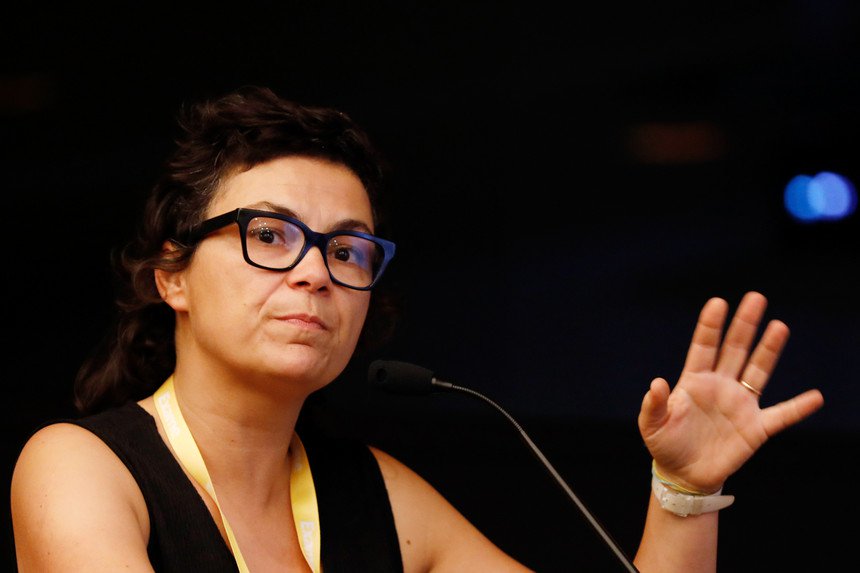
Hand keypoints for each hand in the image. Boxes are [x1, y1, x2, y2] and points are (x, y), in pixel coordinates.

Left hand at [637, 291, 823, 492]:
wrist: (684, 474)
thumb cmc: (665, 444)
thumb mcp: (651, 425)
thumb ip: (653, 404)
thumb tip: (656, 383)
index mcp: (694, 381)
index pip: (704, 347)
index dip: (710, 325)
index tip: (718, 302)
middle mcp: (720, 386)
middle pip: (735, 349)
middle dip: (745, 325)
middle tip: (756, 297)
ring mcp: (739, 405)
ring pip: (758, 371)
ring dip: (769, 350)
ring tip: (779, 326)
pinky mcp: (755, 428)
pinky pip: (781, 415)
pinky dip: (798, 408)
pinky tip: (815, 397)